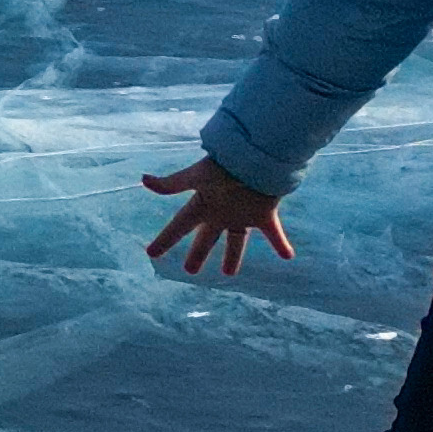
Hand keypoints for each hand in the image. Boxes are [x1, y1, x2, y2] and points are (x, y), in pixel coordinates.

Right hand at [141, 157, 297, 277]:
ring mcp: (242, 215)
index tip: (151, 252)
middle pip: (206, 238)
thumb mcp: (195, 176)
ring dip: (233, 257)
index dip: (165, 240)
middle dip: (198, 254)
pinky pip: (274, 233)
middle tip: (190, 271)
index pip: (179, 226)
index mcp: (203, 205)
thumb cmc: (223, 167)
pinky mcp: (264, 214)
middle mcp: (221, 213)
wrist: (255, 157)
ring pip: (236, 240)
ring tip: (229, 274)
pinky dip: (281, 244)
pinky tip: (288, 256)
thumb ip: (171, 183)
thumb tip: (143, 179)